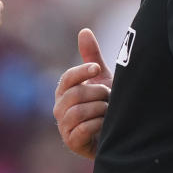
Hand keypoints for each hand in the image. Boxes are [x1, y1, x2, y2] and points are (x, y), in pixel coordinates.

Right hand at [52, 28, 111, 158]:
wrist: (113, 135)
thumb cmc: (104, 105)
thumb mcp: (100, 79)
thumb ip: (91, 57)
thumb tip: (84, 31)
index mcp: (64, 91)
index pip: (68, 78)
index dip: (82, 72)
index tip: (97, 69)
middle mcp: (59, 108)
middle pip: (76, 94)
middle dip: (98, 94)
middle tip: (110, 97)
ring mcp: (64, 126)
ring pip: (80, 111)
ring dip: (100, 109)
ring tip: (109, 111)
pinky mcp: (72, 142)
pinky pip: (84, 128)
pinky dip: (98, 124)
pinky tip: (106, 124)